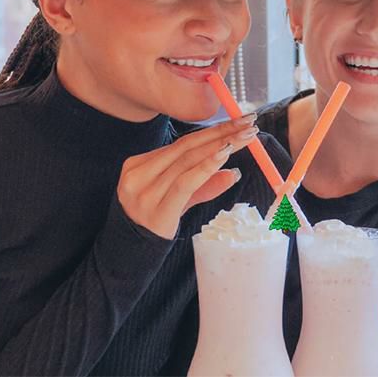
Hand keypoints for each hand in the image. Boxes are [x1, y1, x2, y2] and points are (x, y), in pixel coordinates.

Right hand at [117, 115, 258, 238]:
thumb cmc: (154, 222)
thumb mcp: (177, 198)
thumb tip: (233, 172)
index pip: (181, 143)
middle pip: (186, 146)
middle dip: (221, 132)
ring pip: (188, 160)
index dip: (212, 130)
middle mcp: (138, 174)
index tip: (238, 120)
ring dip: (221, 145)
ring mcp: (144, 193)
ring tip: (245, 136)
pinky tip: (224, 155)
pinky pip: (185, 183)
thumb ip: (202, 184)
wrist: (129, 256)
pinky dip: (206, 167)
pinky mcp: (156, 210)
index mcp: (137, 165)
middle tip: (248, 122)